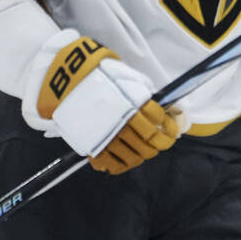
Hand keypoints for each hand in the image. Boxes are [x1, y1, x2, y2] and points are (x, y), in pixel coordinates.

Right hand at [21, 36, 179, 173]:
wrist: (66, 79)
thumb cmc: (99, 75)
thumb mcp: (127, 77)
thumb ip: (145, 93)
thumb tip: (166, 110)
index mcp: (134, 101)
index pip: (161, 120)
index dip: (171, 128)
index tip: (174, 130)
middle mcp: (123, 119)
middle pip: (151, 141)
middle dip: (160, 144)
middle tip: (162, 143)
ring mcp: (108, 133)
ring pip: (135, 154)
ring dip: (144, 155)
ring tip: (145, 151)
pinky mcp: (93, 144)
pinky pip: (113, 163)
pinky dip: (123, 165)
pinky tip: (127, 161)